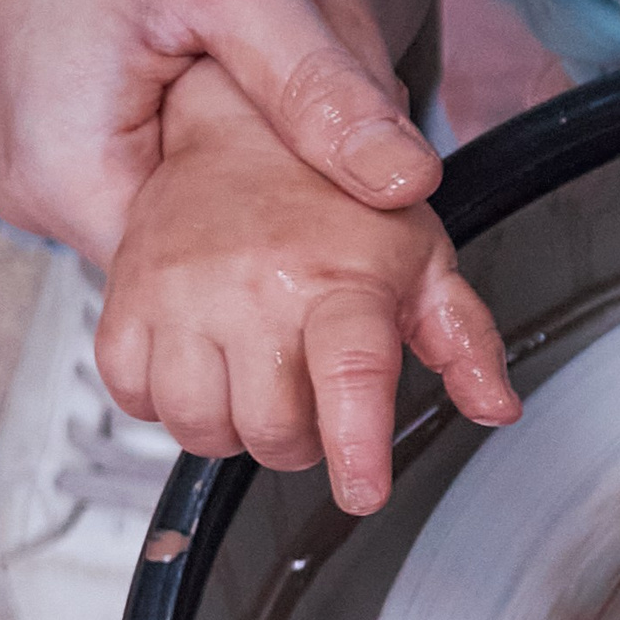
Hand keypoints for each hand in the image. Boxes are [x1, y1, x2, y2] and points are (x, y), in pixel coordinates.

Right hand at [0, 0, 441, 260]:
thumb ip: (320, 94)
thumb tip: (408, 186)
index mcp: (68, 172)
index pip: (198, 291)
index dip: (300, 269)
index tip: (384, 247)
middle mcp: (38, 177)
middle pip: (188, 258)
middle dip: (285, 229)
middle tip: (381, 188)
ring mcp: (47, 140)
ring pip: (179, 206)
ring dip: (256, 182)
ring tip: (336, 140)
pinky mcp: (67, 102)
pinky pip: (156, 158)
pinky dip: (222, 141)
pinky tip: (278, 101)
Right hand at [95, 58, 514, 512]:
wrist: (245, 128)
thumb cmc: (338, 201)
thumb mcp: (421, 259)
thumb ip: (462, 338)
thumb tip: (496, 405)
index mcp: (340, 277)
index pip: (351, 373)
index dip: (357, 446)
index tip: (364, 490)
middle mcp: (255, 286)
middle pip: (272, 431)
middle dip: (301, 440)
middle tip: (312, 394)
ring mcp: (181, 294)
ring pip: (199, 429)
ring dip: (233, 427)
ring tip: (257, 375)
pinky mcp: (123, 300)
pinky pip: (134, 399)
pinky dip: (167, 400)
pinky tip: (202, 360)